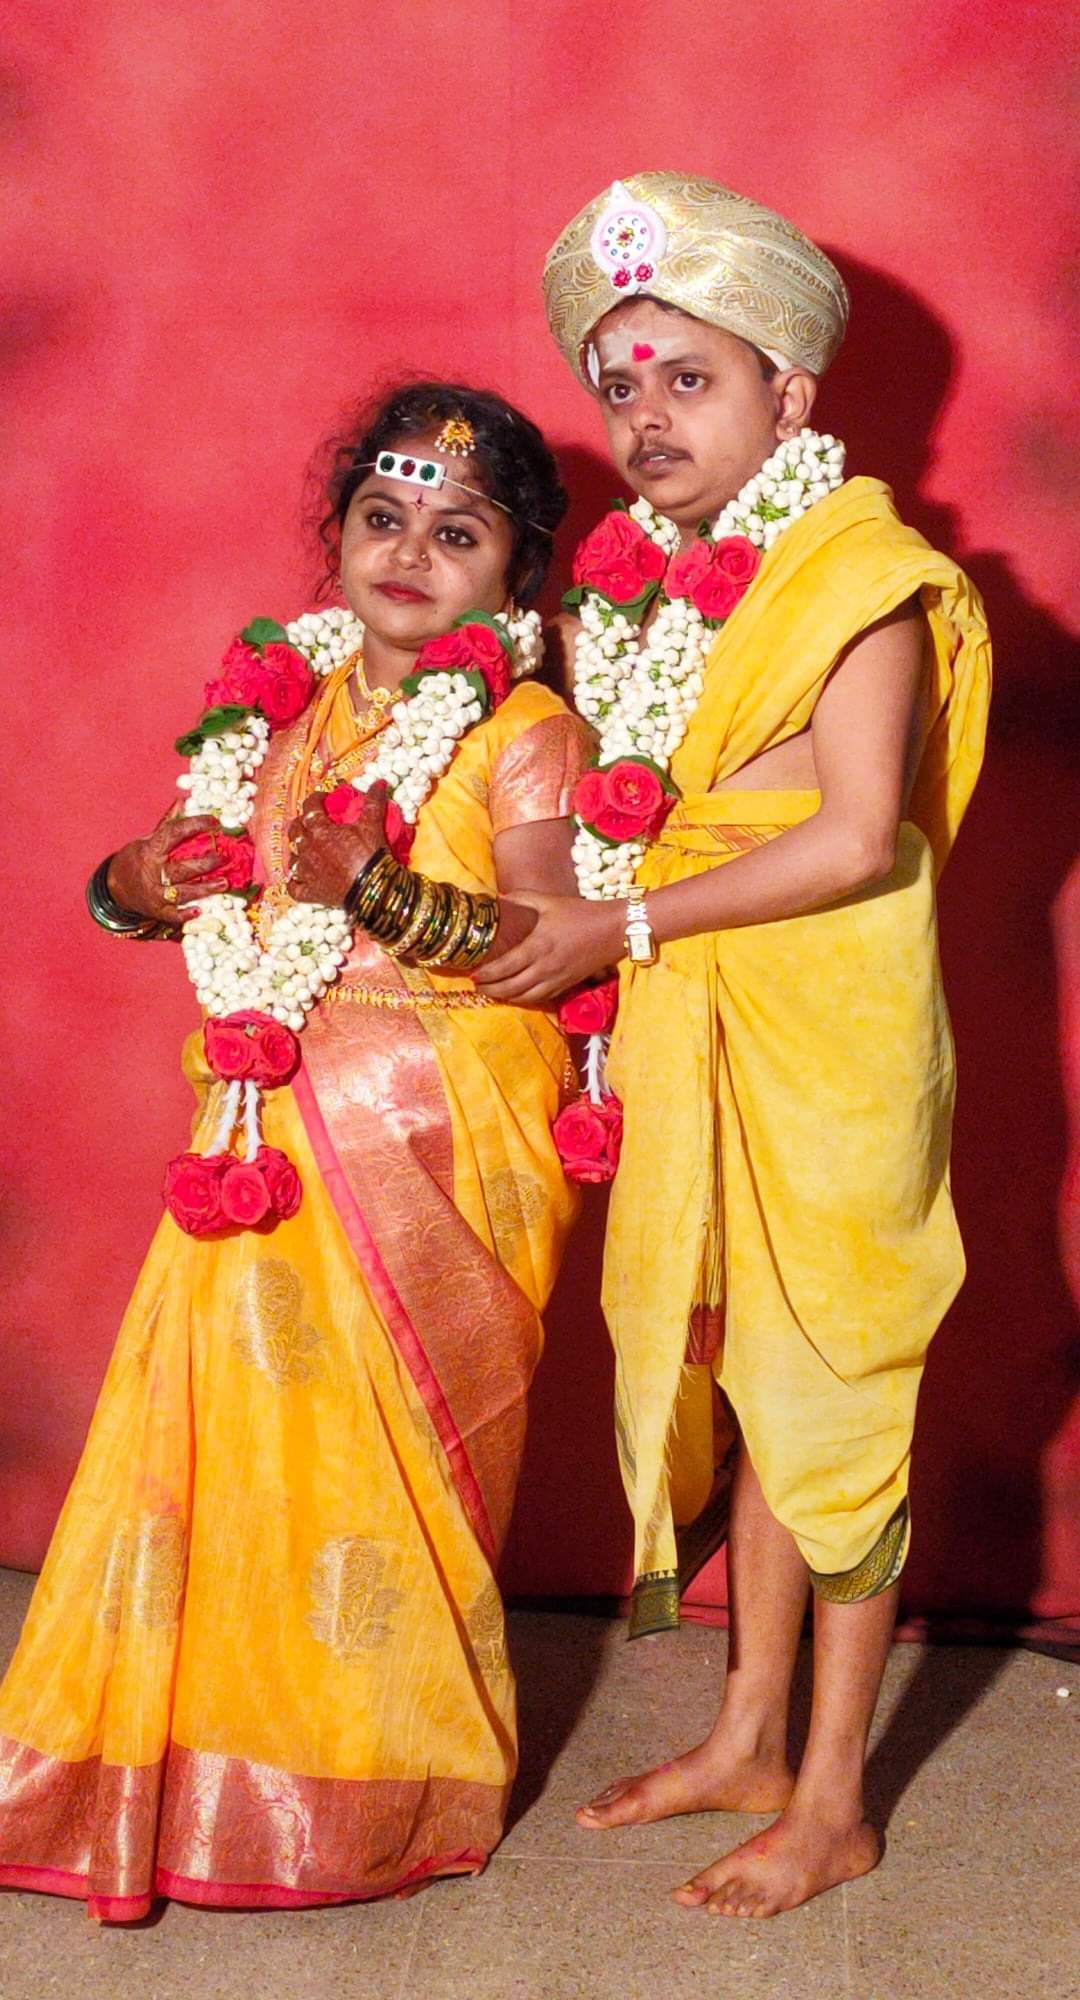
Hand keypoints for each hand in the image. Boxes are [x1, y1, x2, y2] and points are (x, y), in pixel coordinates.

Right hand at [107, 807, 227, 923]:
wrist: (115, 887)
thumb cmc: (137, 859)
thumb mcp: (147, 839)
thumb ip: (167, 823)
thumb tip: (182, 800)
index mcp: (151, 849)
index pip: (175, 833)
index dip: (195, 825)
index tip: (215, 821)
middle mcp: (152, 871)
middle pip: (181, 867)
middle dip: (205, 863)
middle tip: (224, 858)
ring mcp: (154, 893)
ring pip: (182, 892)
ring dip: (204, 889)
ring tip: (224, 883)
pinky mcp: (156, 910)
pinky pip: (172, 914)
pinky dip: (185, 914)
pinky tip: (200, 911)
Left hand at [286, 784, 388, 905]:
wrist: (371, 889)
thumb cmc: (370, 855)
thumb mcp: (373, 824)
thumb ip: (373, 801)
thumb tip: (380, 782)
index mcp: (319, 830)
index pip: (310, 806)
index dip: (316, 799)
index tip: (324, 798)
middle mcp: (307, 849)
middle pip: (295, 830)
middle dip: (302, 822)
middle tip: (313, 821)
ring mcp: (306, 872)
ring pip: (292, 857)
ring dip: (298, 850)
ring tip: (307, 849)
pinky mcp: (309, 892)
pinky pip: (293, 886)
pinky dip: (294, 882)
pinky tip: (299, 878)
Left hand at [473, 893, 624, 1004]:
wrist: (615, 929)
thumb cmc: (582, 913)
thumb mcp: (550, 901)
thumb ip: (522, 899)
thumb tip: (498, 898)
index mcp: (538, 946)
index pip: (505, 966)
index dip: (487, 974)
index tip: (473, 974)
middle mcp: (546, 967)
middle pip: (511, 988)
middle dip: (491, 990)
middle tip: (477, 987)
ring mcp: (557, 978)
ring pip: (525, 997)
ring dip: (506, 998)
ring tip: (492, 993)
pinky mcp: (567, 984)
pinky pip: (541, 998)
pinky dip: (525, 999)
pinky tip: (517, 995)